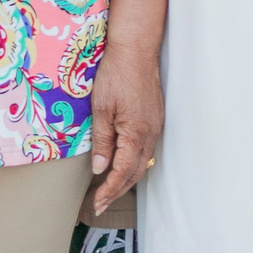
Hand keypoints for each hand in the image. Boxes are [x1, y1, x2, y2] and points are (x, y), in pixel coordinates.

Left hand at [88, 42, 162, 215]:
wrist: (136, 49)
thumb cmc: (116, 74)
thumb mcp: (101, 107)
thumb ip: (103, 140)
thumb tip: (101, 168)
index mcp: (136, 134)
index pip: (122, 172)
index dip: (109, 190)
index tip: (97, 203)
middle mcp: (150, 134)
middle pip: (135, 172)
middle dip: (117, 190)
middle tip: (101, 203)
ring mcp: (155, 126)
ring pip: (142, 162)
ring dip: (126, 177)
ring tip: (110, 189)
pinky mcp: (154, 118)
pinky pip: (145, 148)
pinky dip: (133, 162)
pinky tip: (123, 162)